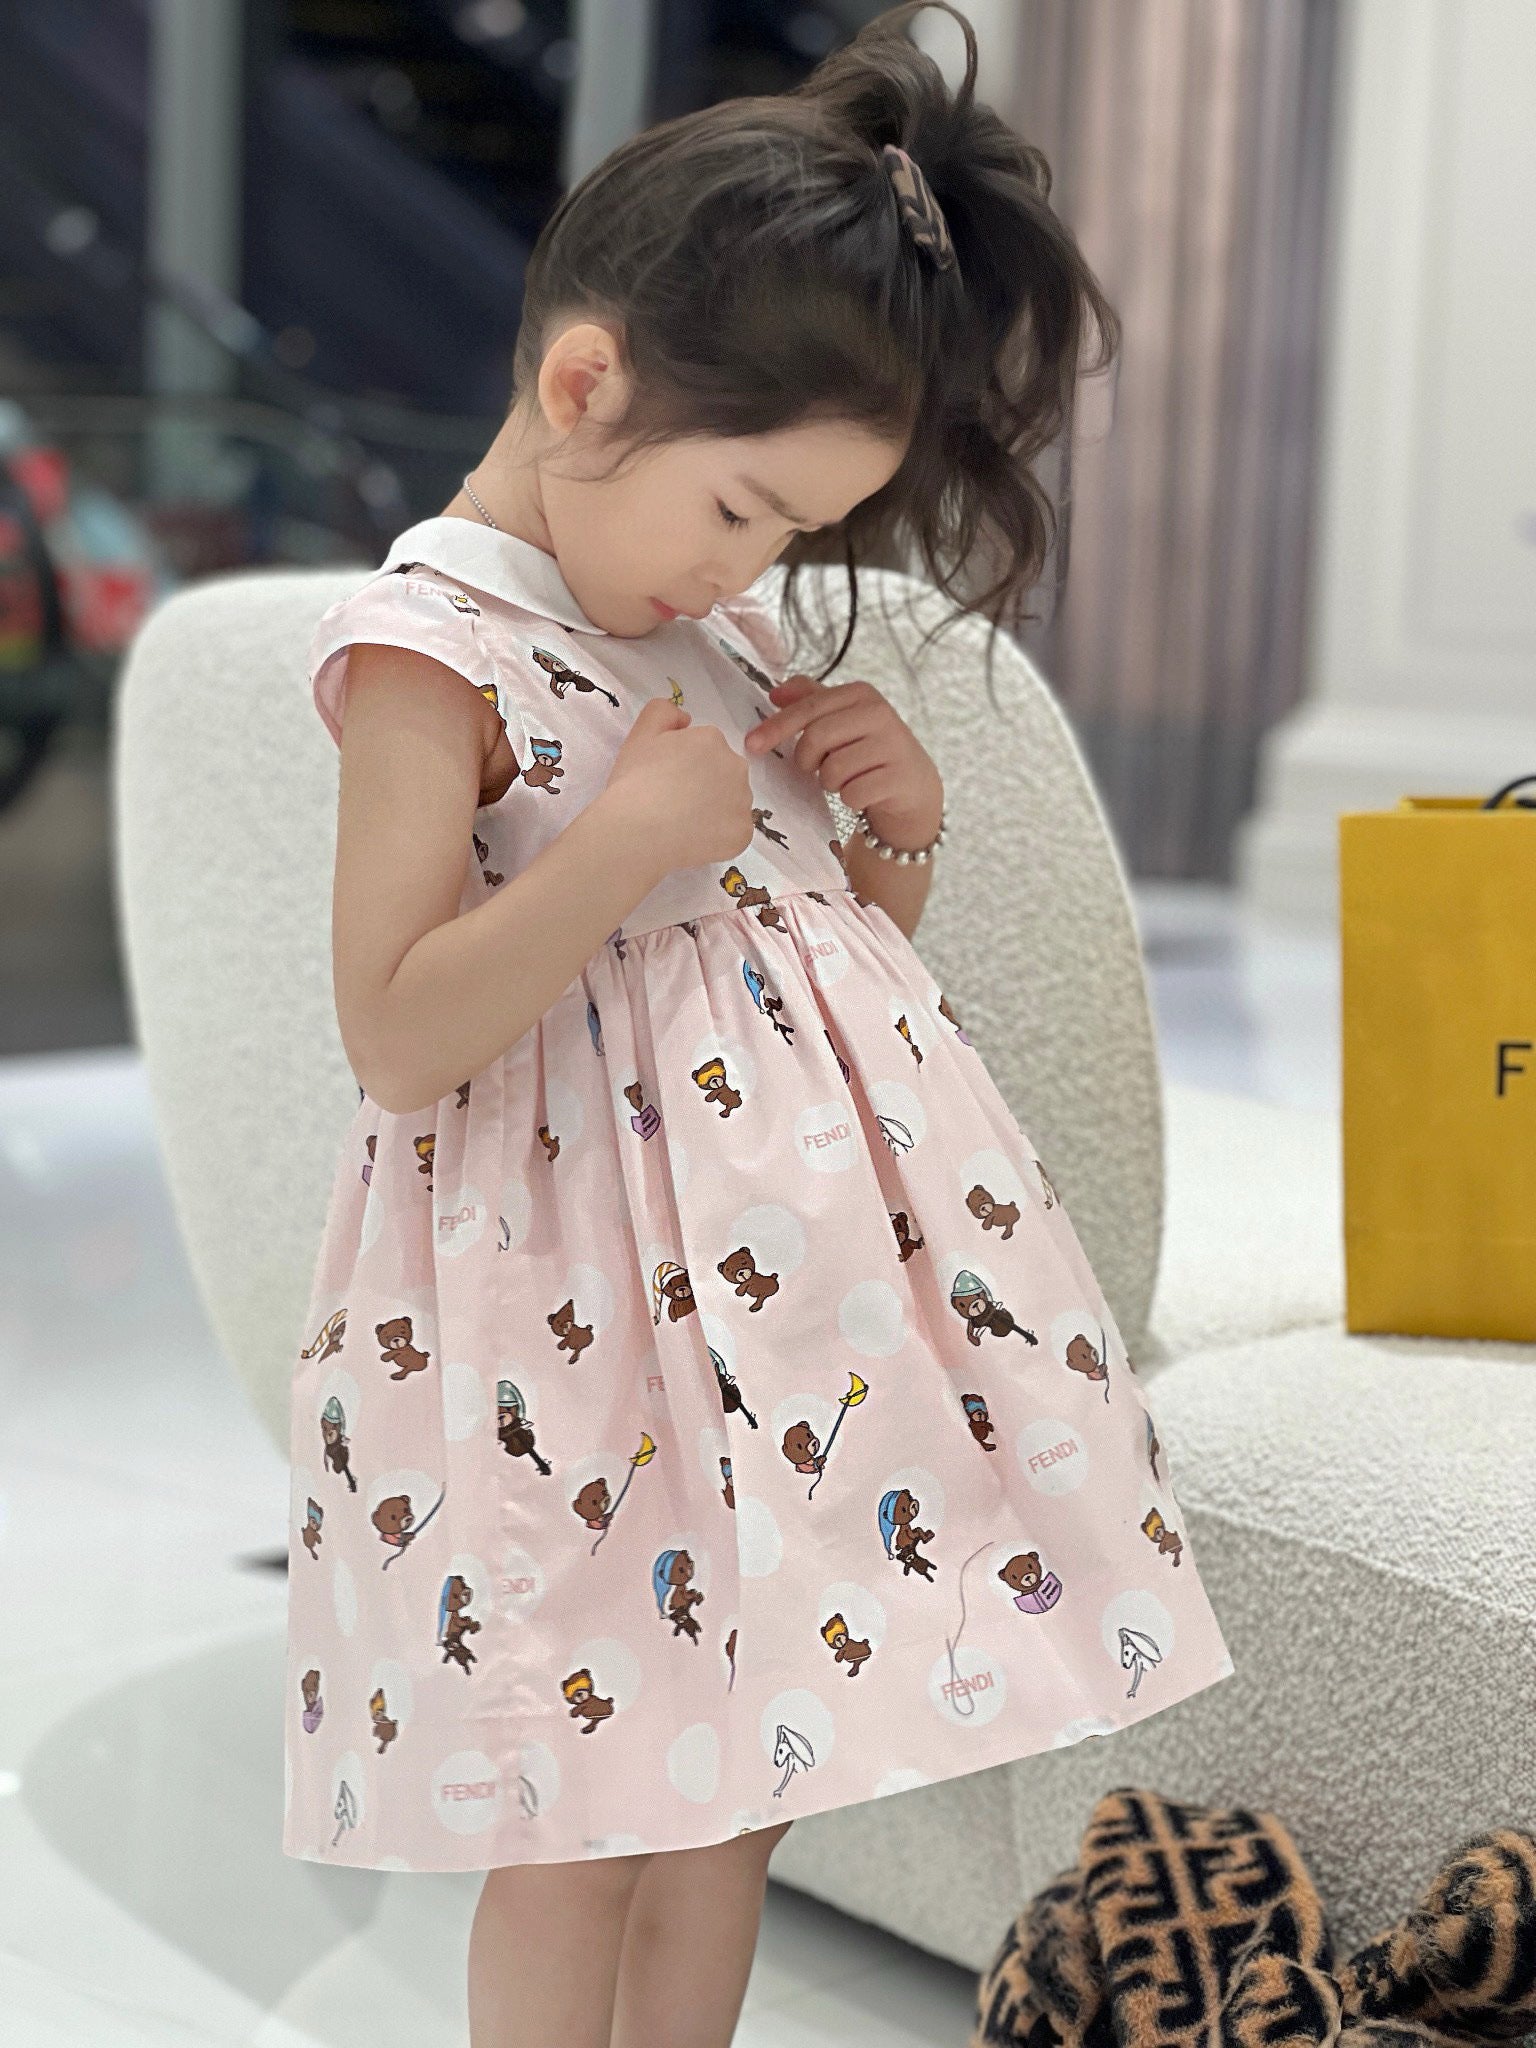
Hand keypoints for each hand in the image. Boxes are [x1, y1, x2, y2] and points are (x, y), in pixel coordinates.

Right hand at [601, 693, 755, 876]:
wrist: (636, 834)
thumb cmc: (635, 784)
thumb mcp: (640, 734)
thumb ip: (663, 712)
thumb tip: (685, 720)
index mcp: (712, 740)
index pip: (705, 749)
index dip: (684, 764)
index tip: (666, 778)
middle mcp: (736, 767)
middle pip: (723, 774)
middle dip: (705, 784)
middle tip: (674, 802)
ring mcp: (742, 803)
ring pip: (731, 804)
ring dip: (714, 810)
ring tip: (681, 823)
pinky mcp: (743, 834)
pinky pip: (733, 833)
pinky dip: (717, 837)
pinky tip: (692, 839)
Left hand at [745, 673, 943, 846]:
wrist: (912, 785)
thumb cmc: (867, 749)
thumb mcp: (842, 718)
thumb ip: (810, 700)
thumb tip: (775, 692)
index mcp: (861, 694)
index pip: (808, 708)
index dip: (776, 727)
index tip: (751, 745)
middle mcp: (880, 714)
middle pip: (816, 738)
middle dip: (806, 760)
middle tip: (815, 767)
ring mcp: (893, 745)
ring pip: (832, 770)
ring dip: (830, 782)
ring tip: (846, 778)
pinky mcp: (899, 777)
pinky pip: (852, 794)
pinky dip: (849, 798)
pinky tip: (863, 792)